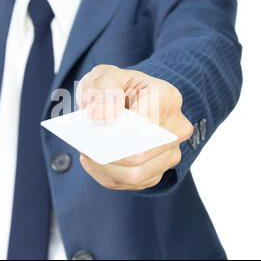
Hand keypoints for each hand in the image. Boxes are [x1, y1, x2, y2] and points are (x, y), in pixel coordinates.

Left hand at [76, 65, 193, 190]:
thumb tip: (101, 114)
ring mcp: (170, 153)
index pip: (146, 122)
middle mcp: (176, 128)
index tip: (94, 128)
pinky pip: (131, 184)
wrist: (126, 100)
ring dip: (105, 168)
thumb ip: (102, 88)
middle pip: (140, 154)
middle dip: (108, 153)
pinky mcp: (158, 171)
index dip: (118, 130)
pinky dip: (108, 176)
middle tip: (84, 145)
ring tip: (87, 154)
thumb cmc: (115, 88)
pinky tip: (94, 162)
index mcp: (167, 97)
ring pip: (135, 174)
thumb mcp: (104, 76)